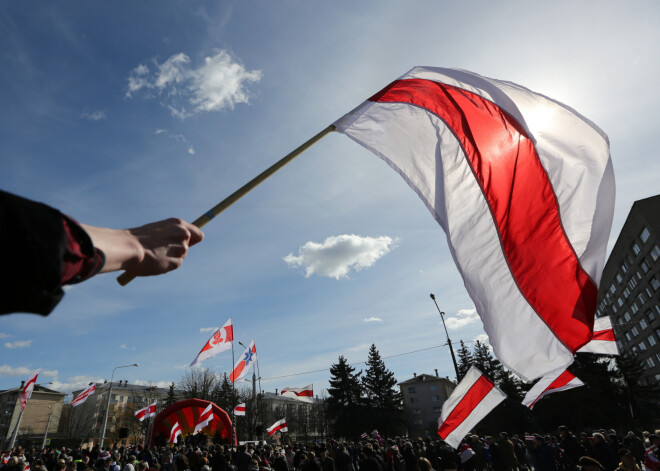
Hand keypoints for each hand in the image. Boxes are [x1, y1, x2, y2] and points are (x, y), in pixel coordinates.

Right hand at [82, 218, 203, 275]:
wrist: (127, 248)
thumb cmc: (137, 239)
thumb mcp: (157, 230)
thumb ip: (171, 234)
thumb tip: (183, 245)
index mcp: (178, 223)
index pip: (197, 235)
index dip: (193, 240)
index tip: (186, 243)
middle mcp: (183, 234)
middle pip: (187, 247)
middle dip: (176, 250)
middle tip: (159, 249)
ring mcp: (181, 249)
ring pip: (180, 257)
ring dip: (170, 258)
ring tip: (154, 254)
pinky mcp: (176, 263)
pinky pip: (174, 266)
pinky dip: (166, 266)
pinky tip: (154, 261)